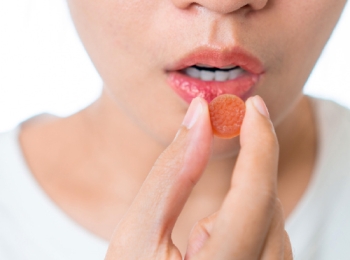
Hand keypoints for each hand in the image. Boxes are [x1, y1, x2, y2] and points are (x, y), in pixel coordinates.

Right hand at [104, 96, 292, 259]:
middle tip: (230, 125)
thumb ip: (171, 172)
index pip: (255, 196)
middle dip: (251, 161)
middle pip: (269, 207)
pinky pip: (273, 241)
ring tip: (202, 212)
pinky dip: (252, 215)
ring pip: (276, 223)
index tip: (252, 106)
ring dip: (248, 193)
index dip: (259, 143)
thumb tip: (199, 116)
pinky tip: (215, 230)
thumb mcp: (136, 234)